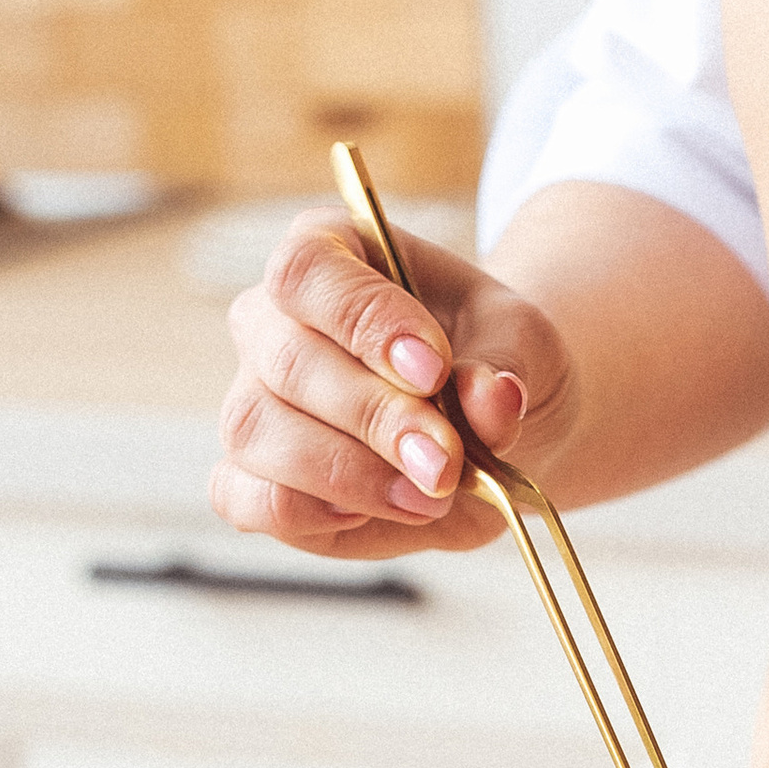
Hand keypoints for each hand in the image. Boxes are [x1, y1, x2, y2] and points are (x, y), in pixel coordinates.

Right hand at [213, 210, 577, 561]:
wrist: (493, 426)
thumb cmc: (493, 359)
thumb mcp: (522, 343)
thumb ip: (505, 364)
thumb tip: (490, 399)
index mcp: (328, 253)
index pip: (307, 269)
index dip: (364, 320)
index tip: (434, 370)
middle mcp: (271, 323)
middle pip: (286, 361)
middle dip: (373, 417)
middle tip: (446, 460)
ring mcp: (253, 402)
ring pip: (255, 432)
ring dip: (348, 473)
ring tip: (430, 494)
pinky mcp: (253, 480)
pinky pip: (246, 499)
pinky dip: (306, 512)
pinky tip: (371, 514)